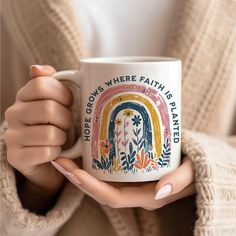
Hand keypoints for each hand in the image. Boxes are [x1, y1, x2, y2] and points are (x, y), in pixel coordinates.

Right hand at [4, 65, 72, 193]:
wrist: (45, 157)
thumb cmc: (55, 124)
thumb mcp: (56, 101)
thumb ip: (51, 83)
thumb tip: (37, 68)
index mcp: (24, 95)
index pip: (42, 85)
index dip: (63, 94)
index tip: (69, 103)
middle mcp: (13, 113)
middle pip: (48, 109)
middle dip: (66, 119)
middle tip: (66, 124)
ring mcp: (12, 136)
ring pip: (50, 133)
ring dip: (62, 138)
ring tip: (60, 138)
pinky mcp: (16, 157)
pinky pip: (47, 152)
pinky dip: (57, 153)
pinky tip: (53, 151)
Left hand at [51, 157, 194, 209]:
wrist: (198, 161)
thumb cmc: (195, 167)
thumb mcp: (193, 172)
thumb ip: (180, 180)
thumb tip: (161, 190)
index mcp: (146, 196)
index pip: (112, 197)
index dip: (90, 187)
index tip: (72, 171)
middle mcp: (135, 190)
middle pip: (100, 189)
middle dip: (77, 177)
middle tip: (59, 159)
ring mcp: (131, 180)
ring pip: (101, 179)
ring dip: (81, 169)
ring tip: (64, 154)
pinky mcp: (131, 169)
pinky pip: (108, 169)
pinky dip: (93, 161)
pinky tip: (84, 147)